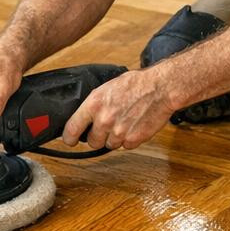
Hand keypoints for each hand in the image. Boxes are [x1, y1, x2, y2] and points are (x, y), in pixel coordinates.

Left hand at [60, 68, 175, 151]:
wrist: (160, 88)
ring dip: (115, 138)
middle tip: (107, 126)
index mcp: (94, 104)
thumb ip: (95, 103)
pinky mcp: (133, 140)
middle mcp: (104, 120)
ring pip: (110, 145)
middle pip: (92, 142)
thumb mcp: (108, 87)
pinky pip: (126, 146)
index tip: (69, 140)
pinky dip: (129, 139)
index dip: (68, 138)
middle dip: (98, 136)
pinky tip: (134, 125)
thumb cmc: (136, 84)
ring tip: (124, 122)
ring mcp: (119, 132)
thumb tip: (85, 116)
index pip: (72, 129)